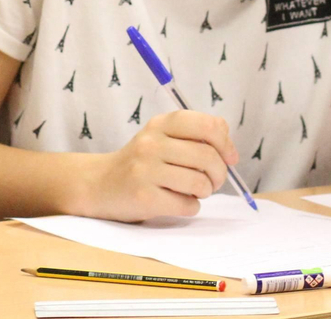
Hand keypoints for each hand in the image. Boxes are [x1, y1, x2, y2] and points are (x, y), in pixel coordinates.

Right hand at [78, 110, 238, 221]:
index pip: (208, 125)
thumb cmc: (142, 162)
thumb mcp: (162, 137)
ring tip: (194, 191)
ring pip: (200, 183)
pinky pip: (186, 205)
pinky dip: (190, 207)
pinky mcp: (144, 197)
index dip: (226, 143)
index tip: (230, 157)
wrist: (100, 184)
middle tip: (214, 181)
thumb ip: (195, 136)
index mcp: (161, 123)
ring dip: (205, 191)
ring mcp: (146, 169)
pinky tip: (178, 202)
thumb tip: (230, 150)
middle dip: (219, 173)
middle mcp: (152, 142)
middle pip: (208, 156)